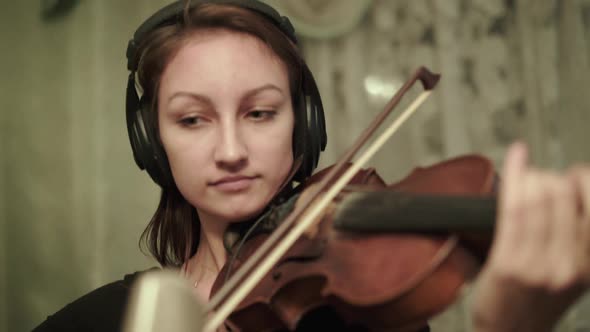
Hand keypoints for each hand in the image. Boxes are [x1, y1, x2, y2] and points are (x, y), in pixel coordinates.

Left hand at [471, 142, 589, 331]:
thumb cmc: (536, 300)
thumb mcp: (572, 272)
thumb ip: (580, 237)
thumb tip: (575, 188)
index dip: (583, 180)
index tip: (572, 175)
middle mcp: (570, 264)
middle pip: (562, 195)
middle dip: (548, 178)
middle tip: (538, 181)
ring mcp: (538, 264)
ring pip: (537, 199)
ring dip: (529, 177)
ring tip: (525, 177)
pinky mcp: (508, 264)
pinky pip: (512, 209)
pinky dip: (514, 176)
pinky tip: (516, 156)